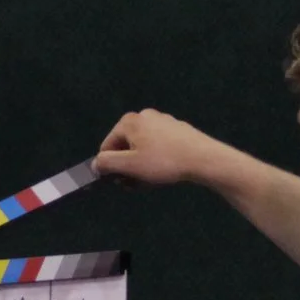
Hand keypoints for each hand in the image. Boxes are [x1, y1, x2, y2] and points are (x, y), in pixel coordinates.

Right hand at [95, 109, 220, 186]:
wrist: (203, 158)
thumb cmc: (163, 161)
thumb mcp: (130, 166)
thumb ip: (107, 164)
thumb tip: (95, 164)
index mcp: (129, 121)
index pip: (107, 148)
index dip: (111, 168)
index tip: (121, 182)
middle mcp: (143, 116)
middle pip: (125, 147)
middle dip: (128, 168)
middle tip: (137, 184)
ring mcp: (161, 121)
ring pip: (142, 148)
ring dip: (142, 167)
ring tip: (152, 181)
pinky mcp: (176, 129)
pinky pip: (158, 146)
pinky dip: (156, 160)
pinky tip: (166, 172)